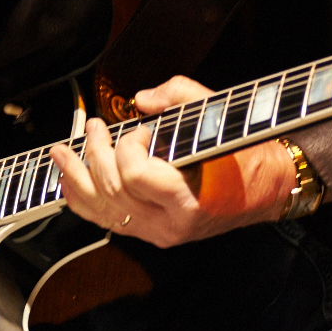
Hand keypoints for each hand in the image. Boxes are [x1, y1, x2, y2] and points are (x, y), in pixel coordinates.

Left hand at [49, 75, 295, 247]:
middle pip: (113, 191)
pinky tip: (67, 180)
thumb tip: (142, 100)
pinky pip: (106, 221)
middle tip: (95, 127)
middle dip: (95, 153)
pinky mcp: (150, 233)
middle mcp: (170, 225)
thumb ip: (180, 97)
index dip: (129, 146)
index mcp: (190, 201)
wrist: (268, 189)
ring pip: (102, 210)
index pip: (137, 176)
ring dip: (76, 176)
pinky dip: (82, 200)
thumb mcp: (221, 117)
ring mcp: (158, 233)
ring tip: (62, 151)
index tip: (141, 128)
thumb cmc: (249, 156)